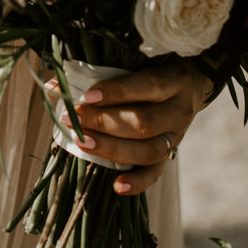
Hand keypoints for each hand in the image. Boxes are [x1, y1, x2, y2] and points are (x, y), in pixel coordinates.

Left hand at [49, 58, 211, 195]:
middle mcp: (178, 110)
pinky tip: (116, 186)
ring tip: (82, 143)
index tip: (86, 95)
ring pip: (148, 150)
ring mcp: (177, 136)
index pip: (147, 86)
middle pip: (143, 122)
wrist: (193, 84)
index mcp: (174, 80)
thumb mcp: (140, 60)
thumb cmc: (155, 67)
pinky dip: (137, 183)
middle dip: (104, 122)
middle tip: (73, 119)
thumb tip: (55, 84)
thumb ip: (104, 69)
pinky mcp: (171, 155)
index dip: (117, 91)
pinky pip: (156, 173)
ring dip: (112, 149)